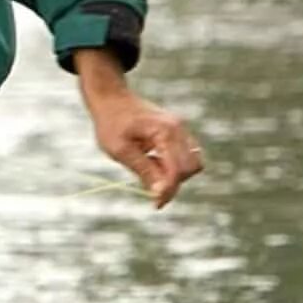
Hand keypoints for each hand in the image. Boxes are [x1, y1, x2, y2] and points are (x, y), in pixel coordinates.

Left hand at [78, 56, 202, 207]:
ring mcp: (180, 128)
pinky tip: (151, 160)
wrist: (110, 97)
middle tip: (148, 184)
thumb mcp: (120, 149)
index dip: (168, 190)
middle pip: (191, 167)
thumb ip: (143, 170)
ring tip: (147, 168)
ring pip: (192, 162)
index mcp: (165, 132)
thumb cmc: (111, 122)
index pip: (176, 169)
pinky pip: (186, 154)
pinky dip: (173, 164)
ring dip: (174, 173)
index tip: (156, 204)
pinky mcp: (178, 131)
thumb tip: (160, 193)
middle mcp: (178, 129)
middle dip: (173, 181)